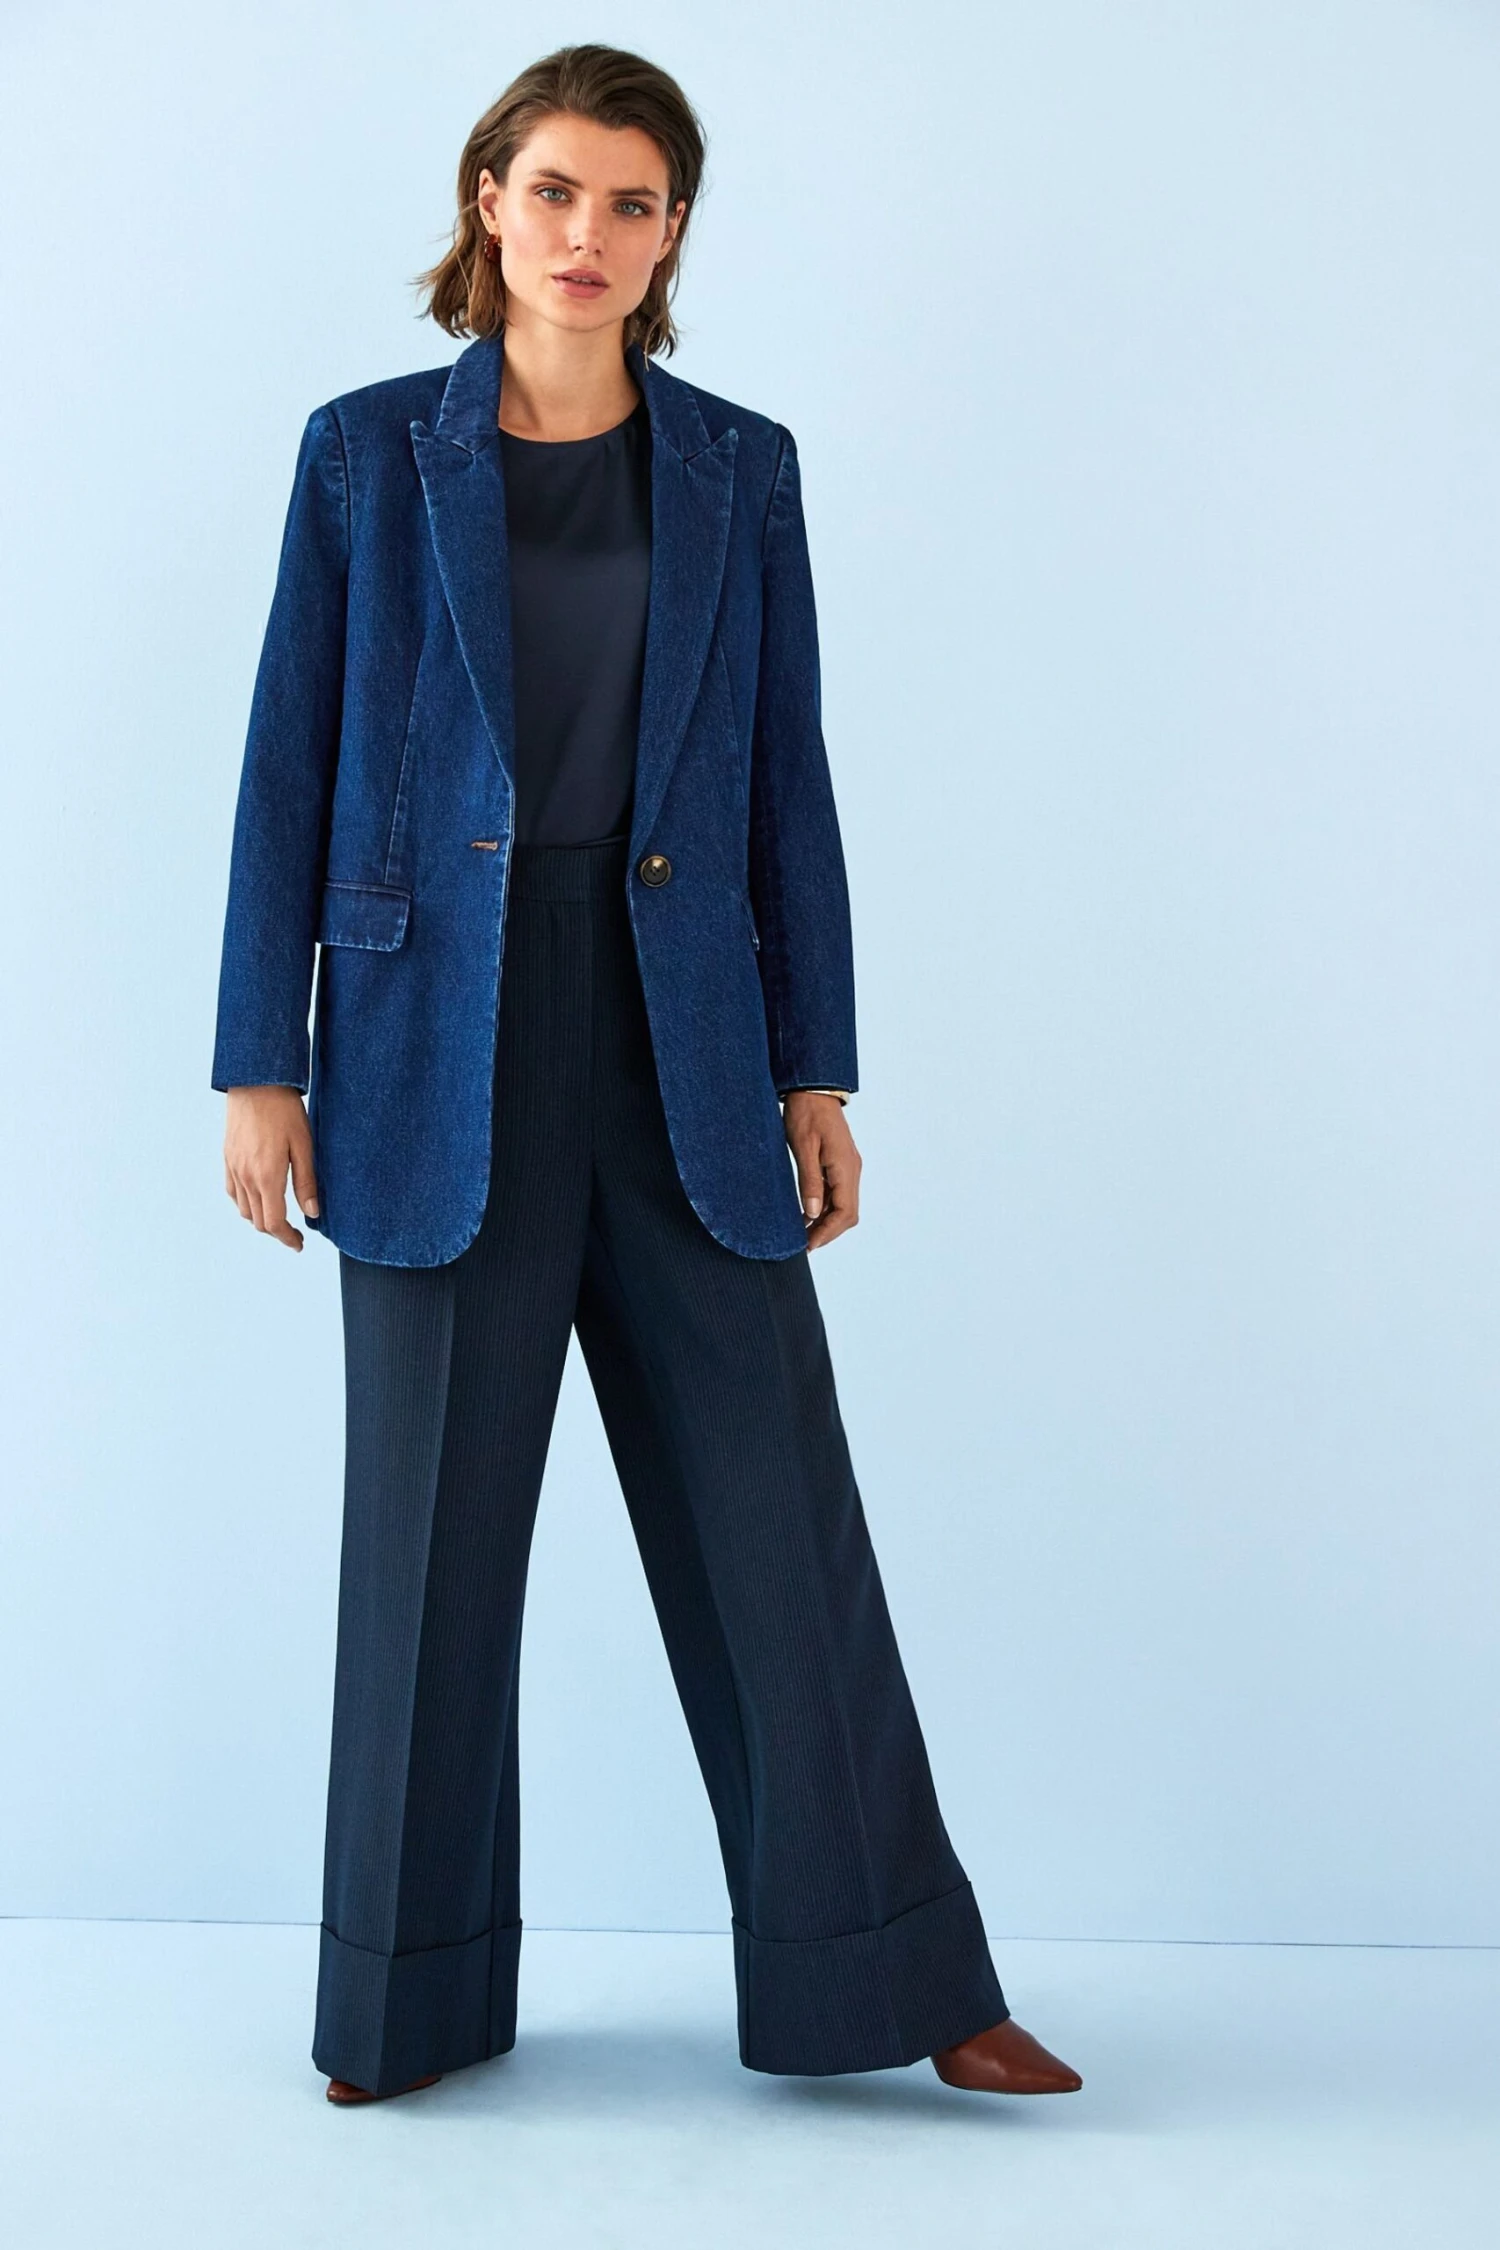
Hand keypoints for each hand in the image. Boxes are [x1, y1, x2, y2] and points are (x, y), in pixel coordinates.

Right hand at [224, 1086, 319, 1250]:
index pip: (274, 1223)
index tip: (299, 1244)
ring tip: (280, 1216)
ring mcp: (233, 1168)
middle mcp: (245, 1177)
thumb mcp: (304, 1146)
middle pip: (258, 1221)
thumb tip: (312, 1213)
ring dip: (261, 1219)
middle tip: (295, 1233)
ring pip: (244, 1210)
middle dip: (277, 1232)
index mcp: (266, 1176)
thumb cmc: (285, 1111)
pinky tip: (260, 1198)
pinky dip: (246, 1204)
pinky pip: (233, 1193)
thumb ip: (306, 1182)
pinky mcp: (227, 1159)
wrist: (255, 1082)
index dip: (287, 1238)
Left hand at [782, 1091, 860, 1250]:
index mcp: (845, 1167)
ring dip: (826, 1222)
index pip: (844, 1212)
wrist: (813, 1089)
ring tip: (803, 1233)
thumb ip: (809, 1181)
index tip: (808, 1244)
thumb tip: (812, 1213)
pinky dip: (825, 1208)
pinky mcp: (841, 1164)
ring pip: (844, 1206)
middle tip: (804, 1244)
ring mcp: (849, 1167)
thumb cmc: (805, 1114)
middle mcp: (852, 1170)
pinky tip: (807, 1213)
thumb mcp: (803, 1147)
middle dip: (828, 1232)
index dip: (827, 1232)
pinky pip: (838, 1193)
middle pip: (848, 1214)